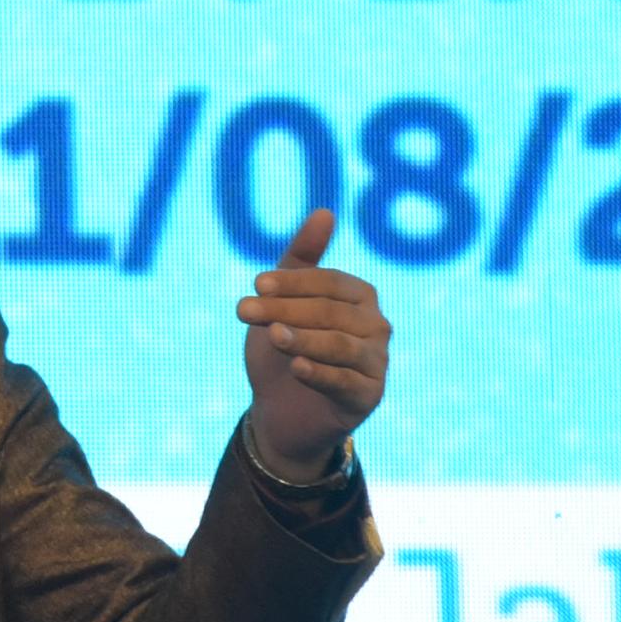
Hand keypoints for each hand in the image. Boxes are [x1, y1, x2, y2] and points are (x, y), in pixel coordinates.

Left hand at [231, 208, 389, 479]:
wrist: (280, 409)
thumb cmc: (284, 346)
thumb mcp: (284, 301)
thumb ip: (301, 258)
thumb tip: (325, 211)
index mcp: (360, 297)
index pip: (331, 283)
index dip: (294, 283)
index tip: (255, 284)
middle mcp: (377, 326)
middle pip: (332, 312)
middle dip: (286, 310)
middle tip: (243, 310)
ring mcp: (376, 362)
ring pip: (340, 346)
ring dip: (304, 338)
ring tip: (272, 335)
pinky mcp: (368, 396)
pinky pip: (345, 382)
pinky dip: (320, 373)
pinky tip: (295, 366)